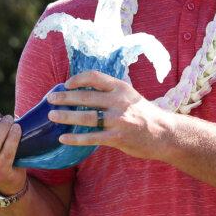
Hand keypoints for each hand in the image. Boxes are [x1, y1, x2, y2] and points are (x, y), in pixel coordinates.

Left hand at [46, 70, 171, 160]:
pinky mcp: (117, 137)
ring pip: (85, 116)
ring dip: (65, 116)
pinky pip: (91, 137)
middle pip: (85, 96)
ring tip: (52, 115)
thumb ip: (111, 93)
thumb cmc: (144, 115)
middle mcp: (118, 101)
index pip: (94, 77)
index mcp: (121, 88)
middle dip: (64, 97)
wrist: (164, 134)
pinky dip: (75, 138)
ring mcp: (118, 120)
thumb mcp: (130, 96)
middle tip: (50, 98)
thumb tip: (85, 91)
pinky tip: (63, 138)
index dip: (77, 79)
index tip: (66, 84)